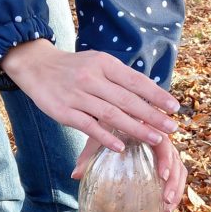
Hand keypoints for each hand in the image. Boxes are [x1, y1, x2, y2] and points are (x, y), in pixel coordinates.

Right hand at [0, 38, 179, 151]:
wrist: (36, 66)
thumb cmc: (74, 68)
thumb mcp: (98, 63)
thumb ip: (120, 78)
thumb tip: (151, 92)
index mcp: (104, 64)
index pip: (136, 81)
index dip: (156, 95)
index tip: (174, 107)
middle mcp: (92, 78)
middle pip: (127, 100)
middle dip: (152, 115)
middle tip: (172, 128)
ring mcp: (77, 95)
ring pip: (111, 114)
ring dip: (135, 128)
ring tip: (155, 139)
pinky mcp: (64, 112)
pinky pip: (88, 126)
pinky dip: (105, 137)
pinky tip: (120, 147)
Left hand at [72, 133, 187, 211]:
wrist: (116, 116)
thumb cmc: (108, 126)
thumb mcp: (99, 137)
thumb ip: (90, 155)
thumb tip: (75, 175)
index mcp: (149, 131)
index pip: (164, 145)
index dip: (166, 161)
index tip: (162, 176)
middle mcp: (162, 141)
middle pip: (175, 161)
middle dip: (173, 182)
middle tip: (166, 199)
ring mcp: (167, 152)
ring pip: (179, 171)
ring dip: (176, 189)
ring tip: (167, 208)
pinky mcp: (167, 162)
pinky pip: (177, 176)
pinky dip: (175, 191)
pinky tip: (167, 208)